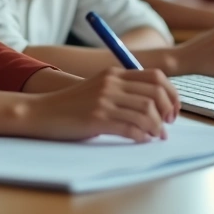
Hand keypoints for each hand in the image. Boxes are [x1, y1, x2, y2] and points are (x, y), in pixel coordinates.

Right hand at [22, 68, 179, 141]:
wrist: (41, 112)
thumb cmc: (71, 105)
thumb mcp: (98, 88)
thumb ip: (121, 90)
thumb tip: (153, 104)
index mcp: (114, 74)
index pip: (156, 77)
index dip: (171, 93)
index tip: (172, 109)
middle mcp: (111, 84)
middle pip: (155, 93)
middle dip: (168, 110)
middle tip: (168, 124)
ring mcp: (104, 101)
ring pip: (146, 112)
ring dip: (157, 127)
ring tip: (157, 136)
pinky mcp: (97, 119)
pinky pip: (130, 128)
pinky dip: (142, 136)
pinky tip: (143, 140)